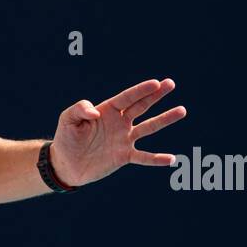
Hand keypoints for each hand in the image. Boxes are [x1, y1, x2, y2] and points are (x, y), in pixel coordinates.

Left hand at [49, 78, 186, 187]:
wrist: (65, 164)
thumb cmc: (66, 138)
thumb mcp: (67, 119)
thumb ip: (79, 109)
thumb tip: (96, 113)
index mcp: (107, 110)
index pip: (127, 98)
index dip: (141, 91)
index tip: (156, 83)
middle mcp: (119, 122)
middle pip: (141, 106)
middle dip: (156, 95)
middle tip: (171, 84)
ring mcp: (124, 139)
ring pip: (148, 127)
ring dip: (164, 119)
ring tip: (182, 110)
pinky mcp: (124, 156)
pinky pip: (143, 157)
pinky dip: (156, 159)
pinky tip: (171, 159)